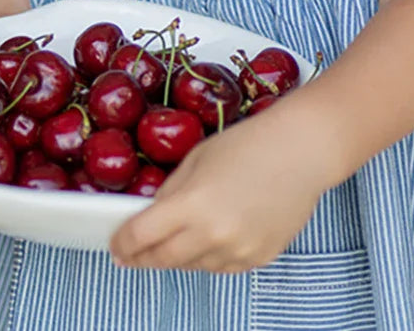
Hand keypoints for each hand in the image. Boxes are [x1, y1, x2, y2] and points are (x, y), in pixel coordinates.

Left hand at [109, 106, 328, 272]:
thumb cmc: (246, 146)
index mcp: (192, 204)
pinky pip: (221, 266)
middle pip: (164, 258)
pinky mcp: (259, 258)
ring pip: (193, 266)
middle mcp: (214, 234)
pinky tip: (203, 241)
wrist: (299, 153)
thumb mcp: (195, 160)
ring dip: (176, 257)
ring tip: (167, 244)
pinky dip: (206, 257)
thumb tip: (150, 216)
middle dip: (142, 258)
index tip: (114, 246)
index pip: (143, 235)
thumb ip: (170, 192)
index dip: (123, 244)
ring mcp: (239, 250)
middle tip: (128, 256)